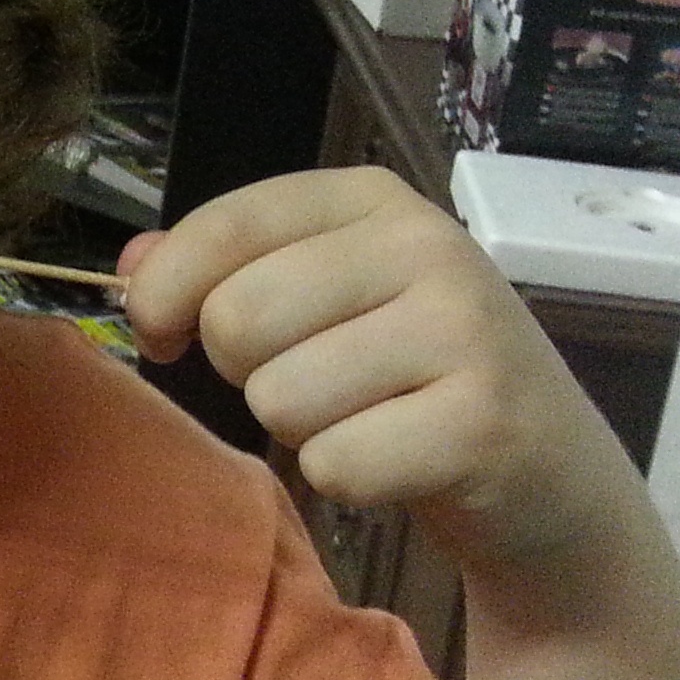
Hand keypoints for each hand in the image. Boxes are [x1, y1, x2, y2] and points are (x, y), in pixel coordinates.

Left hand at [119, 167, 638, 577]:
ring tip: (370, 420)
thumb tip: (131, 267)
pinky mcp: (482, 425)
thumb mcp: (323, 298)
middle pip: (236, 321)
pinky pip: (335, 466)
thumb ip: (220, 269)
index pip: (224, 226)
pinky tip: (403, 463)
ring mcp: (464, 331)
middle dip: (248, 374)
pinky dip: (351, 480)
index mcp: (373, 199)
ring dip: (303, 432)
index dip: (163, 293)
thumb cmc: (410, 376)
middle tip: (315, 386)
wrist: (549, 474)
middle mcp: (426, 246)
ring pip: (279, 399)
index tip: (162, 334)